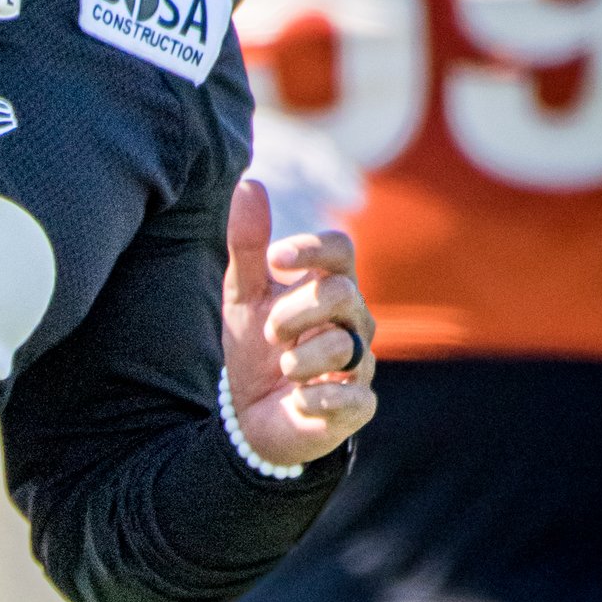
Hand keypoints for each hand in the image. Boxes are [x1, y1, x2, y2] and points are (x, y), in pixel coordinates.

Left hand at [221, 175, 376, 470]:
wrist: (249, 418)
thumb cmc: (254, 350)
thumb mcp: (243, 297)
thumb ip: (247, 245)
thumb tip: (248, 183)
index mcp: (327, 287)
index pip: (341, 249)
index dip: (313, 248)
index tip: (277, 259)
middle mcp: (352, 321)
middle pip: (342, 293)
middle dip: (298, 310)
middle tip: (270, 332)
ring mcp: (358, 364)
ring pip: (346, 346)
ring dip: (304, 356)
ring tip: (283, 368)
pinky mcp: (356, 406)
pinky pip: (353, 397)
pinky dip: (319, 397)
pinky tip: (297, 400)